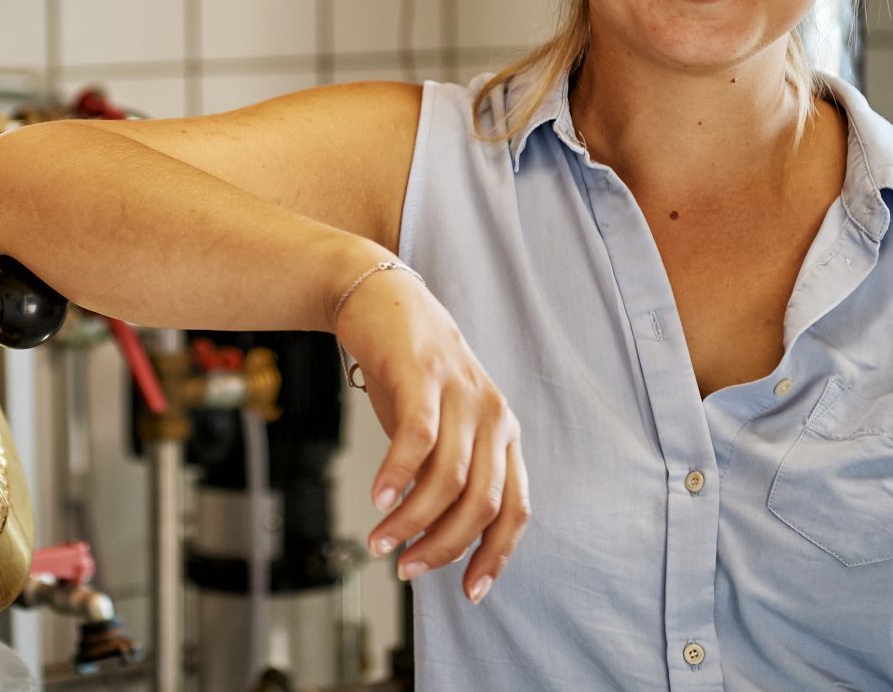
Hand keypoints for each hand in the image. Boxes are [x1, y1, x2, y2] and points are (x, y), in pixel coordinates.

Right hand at [335, 268, 529, 603]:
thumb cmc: (408, 372)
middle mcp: (492, 415)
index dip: (495, 556)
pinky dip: (397, 475)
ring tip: (379, 542)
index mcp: (503, 433)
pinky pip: (417, 437)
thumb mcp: (439, 428)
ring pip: (448, 478)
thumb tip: (430, 540)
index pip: (515, 509)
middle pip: (482, 502)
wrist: (380, 299)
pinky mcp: (423, 374)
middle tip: (407, 569)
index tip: (470, 593)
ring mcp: (461, 392)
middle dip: (445, 546)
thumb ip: (443, 476)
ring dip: (411, 521)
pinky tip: (377, 499)